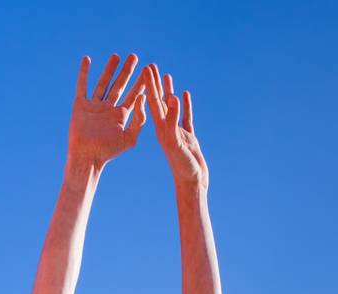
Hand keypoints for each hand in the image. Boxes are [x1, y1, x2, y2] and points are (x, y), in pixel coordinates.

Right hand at [66, 52, 147, 169]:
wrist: (87, 156)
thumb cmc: (108, 152)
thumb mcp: (129, 138)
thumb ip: (139, 119)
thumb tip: (143, 98)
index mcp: (120, 116)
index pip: (133, 95)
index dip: (140, 83)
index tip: (148, 70)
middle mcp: (108, 109)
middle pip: (120, 85)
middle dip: (127, 71)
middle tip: (135, 57)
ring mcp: (94, 106)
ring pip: (103, 83)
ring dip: (110, 69)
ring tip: (117, 56)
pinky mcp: (81, 105)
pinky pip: (82, 85)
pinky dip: (84, 72)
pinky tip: (87, 59)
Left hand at [143, 64, 209, 189]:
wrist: (192, 184)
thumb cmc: (183, 167)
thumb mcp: (176, 141)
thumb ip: (173, 120)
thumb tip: (171, 97)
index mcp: (160, 129)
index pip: (152, 102)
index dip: (149, 84)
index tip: (145, 67)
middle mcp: (165, 129)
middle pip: (158, 101)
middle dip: (154, 84)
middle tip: (150, 65)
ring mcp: (176, 133)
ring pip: (170, 107)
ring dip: (167, 91)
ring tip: (165, 75)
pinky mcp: (187, 137)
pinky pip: (184, 117)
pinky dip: (184, 105)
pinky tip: (183, 94)